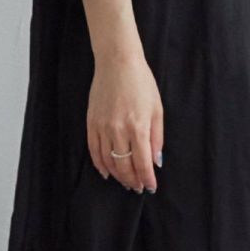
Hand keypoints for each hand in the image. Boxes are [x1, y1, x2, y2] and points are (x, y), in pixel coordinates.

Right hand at [86, 49, 162, 193]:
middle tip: (138, 187)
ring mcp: (102, 127)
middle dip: (132, 181)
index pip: (143, 163)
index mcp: (138, 126)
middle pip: (124, 166)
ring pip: (108, 161)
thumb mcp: (157, 109)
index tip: (151, 187)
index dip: (147, 179)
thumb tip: (156, 161)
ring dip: (117, 176)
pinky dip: (99, 164)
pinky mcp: (91, 122)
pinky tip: (107, 172)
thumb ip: (157, 138)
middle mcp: (119, 130)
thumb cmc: (141, 83)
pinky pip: (93, 150)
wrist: (117, 63)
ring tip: (125, 182)